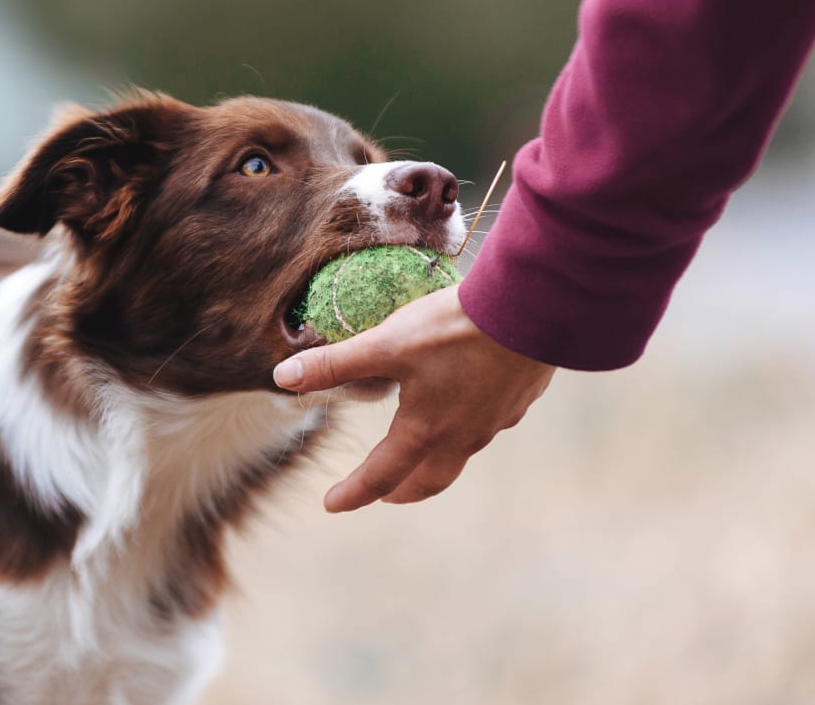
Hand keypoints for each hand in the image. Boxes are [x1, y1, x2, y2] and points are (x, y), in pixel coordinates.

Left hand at [273, 285, 555, 511]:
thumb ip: (335, 363)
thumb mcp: (385, 344)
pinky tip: (466, 408)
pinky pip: (487, 427)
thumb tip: (283, 377)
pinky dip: (466, 430)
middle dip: (401, 491)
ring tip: (422, 453)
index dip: (353, 493)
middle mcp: (461, 437)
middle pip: (428, 481)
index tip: (332, 505)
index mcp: (424, 431)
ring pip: (459, 456)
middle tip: (383, 494)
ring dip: (434, 463)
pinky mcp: (518, 401)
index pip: (380, 476)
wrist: (532, 309)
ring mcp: (495, 422)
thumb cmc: (455, 329)